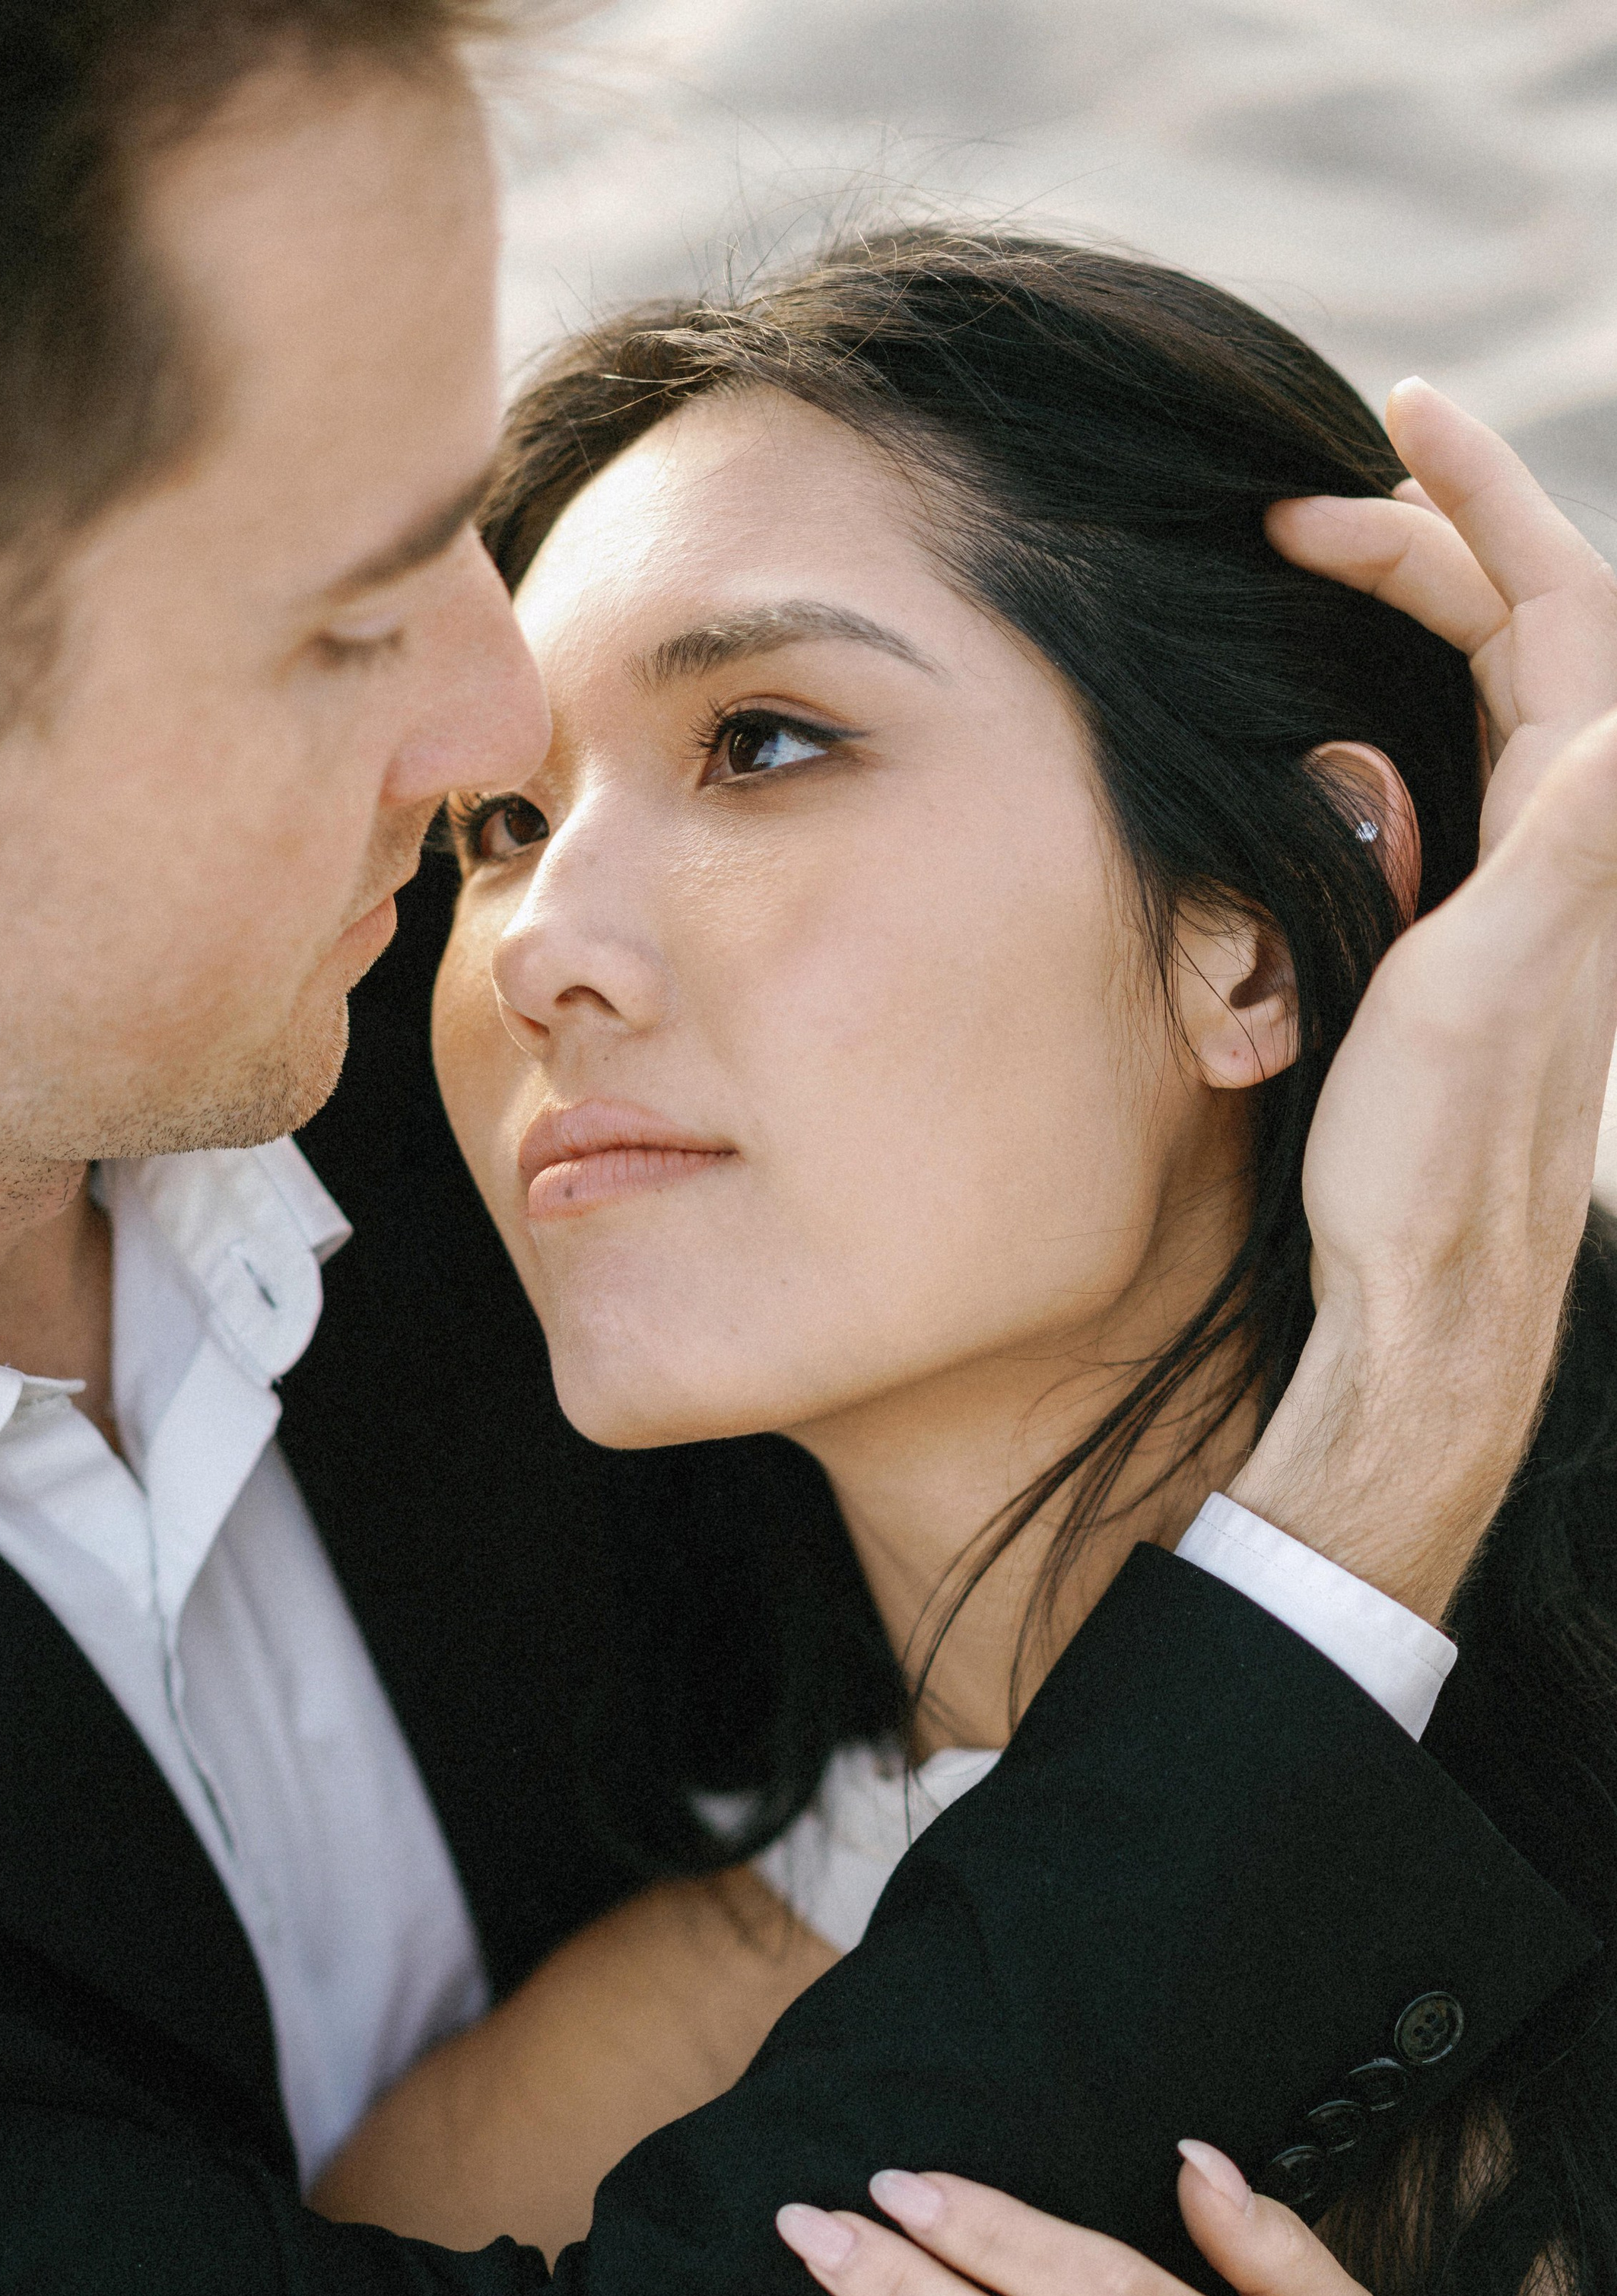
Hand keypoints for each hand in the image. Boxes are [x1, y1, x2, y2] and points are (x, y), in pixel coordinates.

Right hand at [1231, 387, 1616, 1622]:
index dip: (1480, 500)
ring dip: (1426, 611)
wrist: (1430, 1299)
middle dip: (1428, 544)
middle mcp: (1576, 838)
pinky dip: (1412, 701)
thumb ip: (1568, 850)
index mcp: (1576, 825)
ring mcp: (1534, 881)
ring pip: (1499, 694)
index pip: (1554, 604)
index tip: (1392, 420)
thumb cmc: (1438, 1161)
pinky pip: (1463, 764)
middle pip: (1529, 630)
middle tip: (1295, 518)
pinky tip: (1352, 718)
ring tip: (1328, 567)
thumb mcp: (1485, 995)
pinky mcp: (1485, 929)